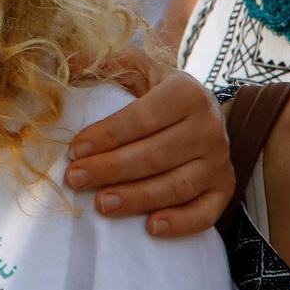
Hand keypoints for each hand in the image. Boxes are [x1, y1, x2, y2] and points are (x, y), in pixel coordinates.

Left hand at [66, 71, 228, 235]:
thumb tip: (65, 62)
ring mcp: (220, 160)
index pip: (142, 118)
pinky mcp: (224, 188)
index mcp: (186, 93)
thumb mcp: (135, 68)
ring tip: (101, 204)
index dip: (107, 136)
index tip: (74, 150)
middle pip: (157, 155)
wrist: (198, 110)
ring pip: (177, 185)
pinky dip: (181, 222)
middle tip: (76, 179)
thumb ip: (102, 64)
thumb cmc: (155, 90)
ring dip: (138, 198)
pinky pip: (207, 212)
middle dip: (112, 169)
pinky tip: (151, 228)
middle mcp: (209, 127)